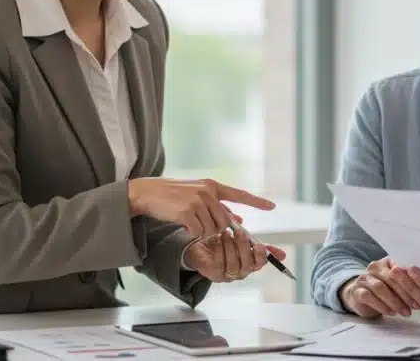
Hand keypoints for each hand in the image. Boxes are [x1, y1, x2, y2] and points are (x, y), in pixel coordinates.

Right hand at [127, 177, 274, 237]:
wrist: (147, 193)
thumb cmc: (173, 196)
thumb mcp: (198, 196)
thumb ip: (218, 206)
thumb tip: (238, 219)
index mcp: (213, 186)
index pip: (239, 194)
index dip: (256, 201)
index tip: (272, 206)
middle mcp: (208, 191)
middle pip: (224, 222)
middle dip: (215, 230)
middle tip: (198, 224)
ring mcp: (198, 201)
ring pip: (212, 230)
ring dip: (201, 231)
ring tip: (188, 221)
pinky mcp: (187, 211)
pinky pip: (198, 232)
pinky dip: (191, 233)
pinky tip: (182, 224)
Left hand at [184, 227, 286, 282]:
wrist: (196, 242)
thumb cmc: (221, 241)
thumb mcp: (241, 239)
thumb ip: (259, 244)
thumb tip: (283, 255)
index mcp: (248, 265)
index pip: (260, 264)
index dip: (262, 256)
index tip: (260, 244)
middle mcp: (238, 273)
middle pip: (247, 265)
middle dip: (244, 247)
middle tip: (238, 231)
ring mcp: (225, 275)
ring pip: (234, 265)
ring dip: (230, 247)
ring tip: (226, 233)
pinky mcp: (212, 274)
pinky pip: (219, 266)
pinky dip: (220, 251)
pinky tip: (217, 239)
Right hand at [340, 258, 415, 317]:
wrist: (360, 297)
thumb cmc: (386, 291)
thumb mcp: (398, 285)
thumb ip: (409, 282)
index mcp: (388, 262)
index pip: (401, 269)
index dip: (413, 282)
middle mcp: (374, 267)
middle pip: (391, 277)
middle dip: (405, 293)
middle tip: (416, 306)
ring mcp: (364, 278)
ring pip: (380, 287)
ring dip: (395, 301)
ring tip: (406, 313)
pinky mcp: (356, 291)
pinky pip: (369, 296)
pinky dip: (382, 306)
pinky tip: (391, 313)